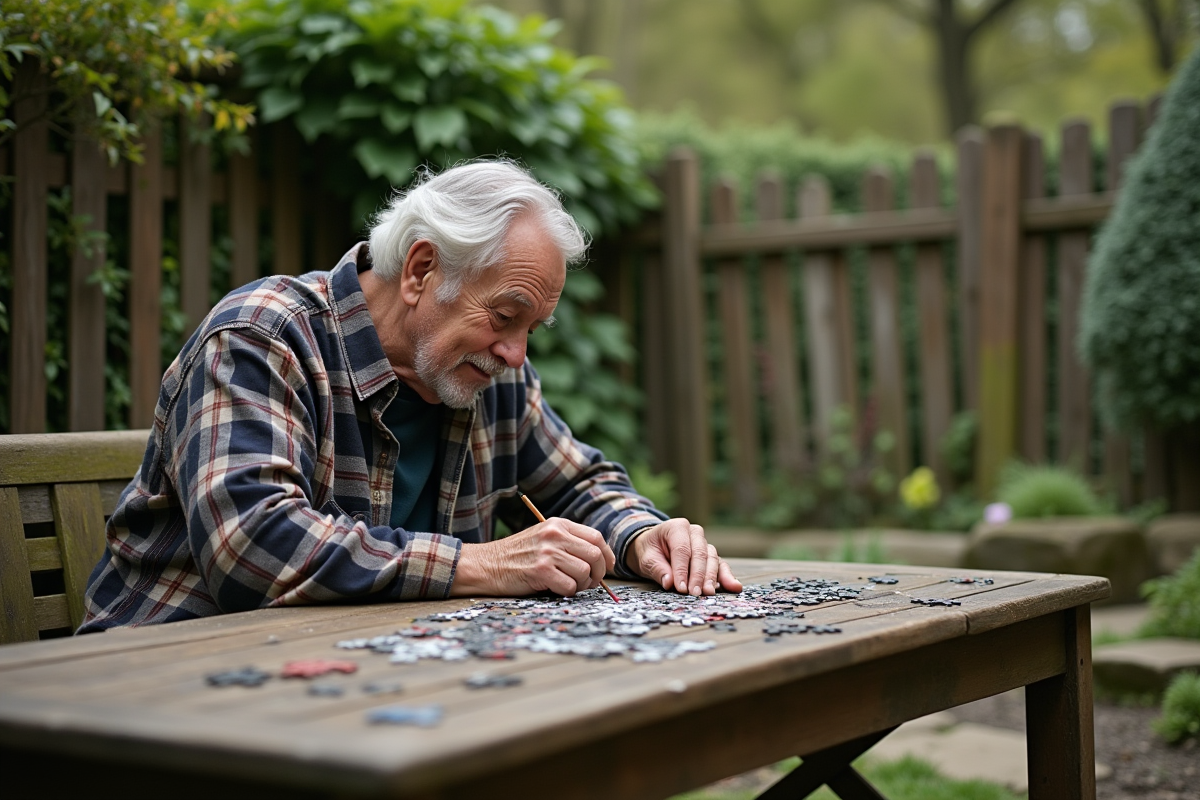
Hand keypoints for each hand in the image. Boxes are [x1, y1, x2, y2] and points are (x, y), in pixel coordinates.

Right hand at [450, 518, 615, 596]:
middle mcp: (555, 535)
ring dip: (581, 585)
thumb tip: (600, 561)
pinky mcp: (541, 571)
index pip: (596, 537)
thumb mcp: (543, 538)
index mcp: (558, 524)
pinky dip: (567, 592)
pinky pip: (570, 587)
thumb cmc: (517, 556)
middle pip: (595, 555)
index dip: (606, 555)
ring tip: (569, 585)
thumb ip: (568, 542)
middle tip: (589, 582)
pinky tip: (555, 588)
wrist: (487, 564)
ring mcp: (548, 552)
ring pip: (585, 572)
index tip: (607, 568)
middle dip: (598, 573)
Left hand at [625, 519, 742, 595]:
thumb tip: (670, 582)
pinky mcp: (711, 556)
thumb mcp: (647, 559)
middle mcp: (694, 533)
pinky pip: (720, 565)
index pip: (682, 550)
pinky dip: (727, 576)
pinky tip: (733, 587)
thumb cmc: (650, 551)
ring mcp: (704, 544)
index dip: (682, 570)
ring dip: (711, 578)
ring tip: (708, 593)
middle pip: (700, 554)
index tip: (680, 588)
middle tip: (695, 593)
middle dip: (697, 576)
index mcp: (677, 527)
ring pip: (712, 559)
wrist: (654, 548)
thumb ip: (658, 569)